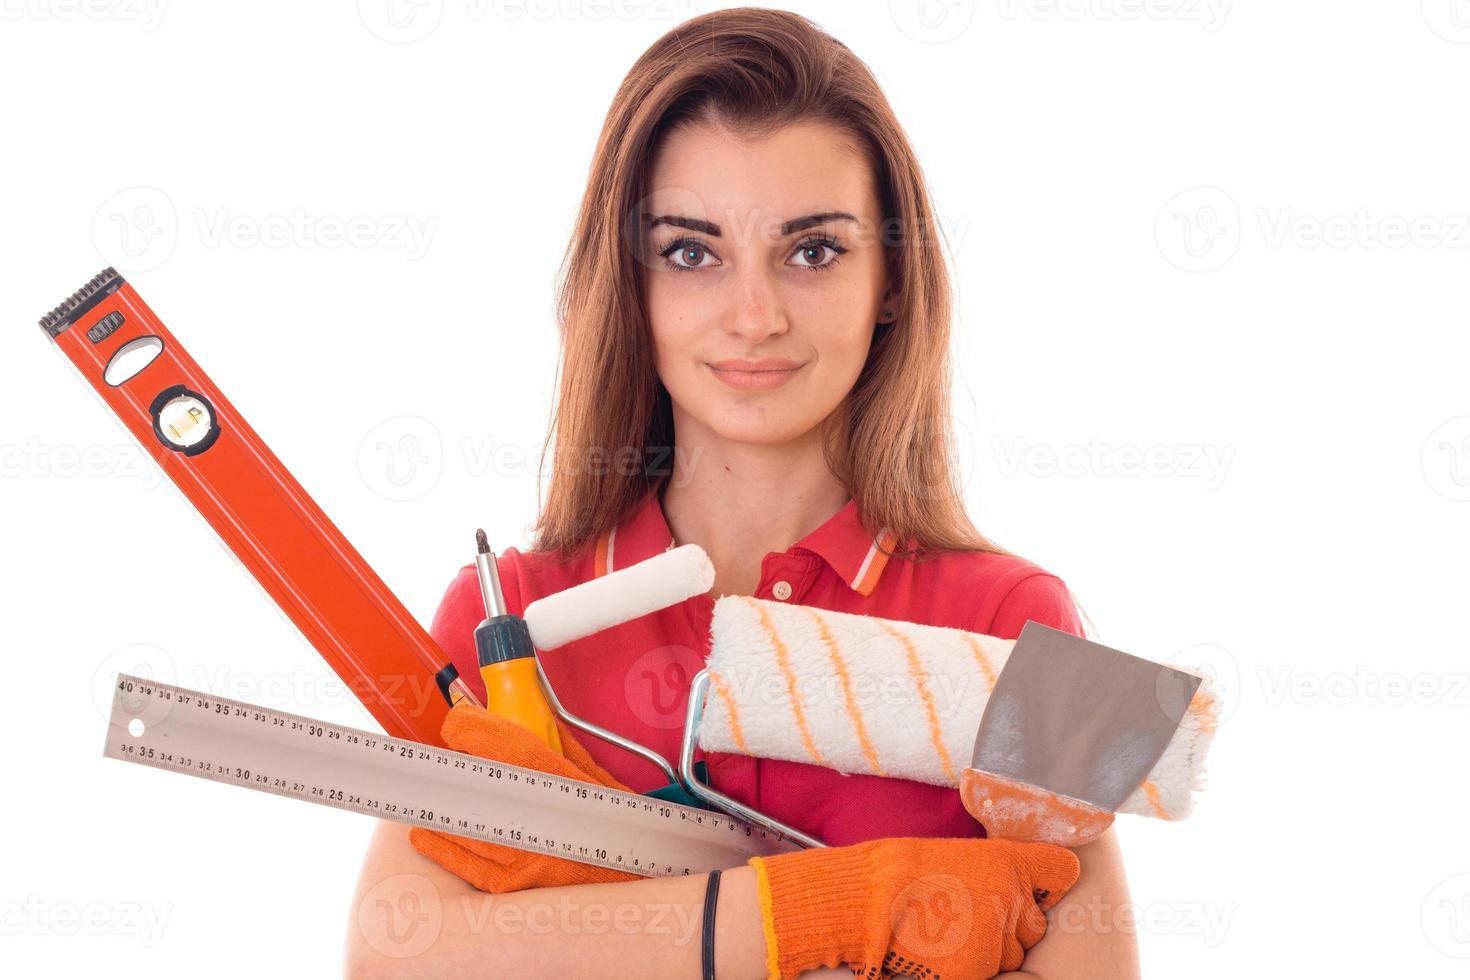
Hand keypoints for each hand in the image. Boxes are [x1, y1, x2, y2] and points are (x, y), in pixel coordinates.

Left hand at [409, 702, 641, 891]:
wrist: (637, 886)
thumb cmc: (619, 829)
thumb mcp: (598, 780)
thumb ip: (560, 746)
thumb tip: (526, 715)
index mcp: (565, 785)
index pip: (505, 745)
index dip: (472, 727)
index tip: (459, 721)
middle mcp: (541, 821)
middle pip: (473, 781)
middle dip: (453, 766)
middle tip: (450, 758)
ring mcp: (522, 857)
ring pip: (458, 820)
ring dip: (441, 800)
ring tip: (438, 789)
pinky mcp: (509, 887)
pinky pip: (458, 860)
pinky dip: (437, 842)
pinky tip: (429, 832)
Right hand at [748, 835, 1079, 978]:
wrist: (863, 901)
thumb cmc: (899, 873)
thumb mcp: (956, 856)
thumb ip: (992, 872)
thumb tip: (1012, 888)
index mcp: (1008, 860)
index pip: (1060, 870)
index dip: (1048, 883)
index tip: (1038, 888)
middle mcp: (1011, 897)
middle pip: (1033, 927)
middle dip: (1008, 928)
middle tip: (965, 917)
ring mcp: (995, 938)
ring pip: (1011, 958)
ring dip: (988, 951)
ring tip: (946, 935)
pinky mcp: (977, 970)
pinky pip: (986, 974)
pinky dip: (966, 968)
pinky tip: (939, 953)